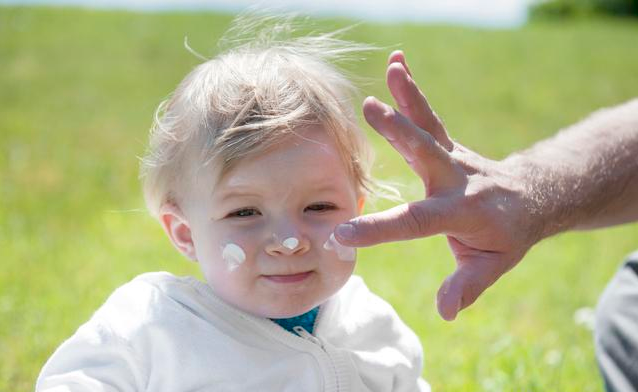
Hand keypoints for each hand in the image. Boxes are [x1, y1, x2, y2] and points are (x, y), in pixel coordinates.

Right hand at [336, 51, 544, 320]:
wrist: (533, 197)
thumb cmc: (507, 236)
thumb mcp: (493, 267)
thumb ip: (467, 286)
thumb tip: (446, 313)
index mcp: (462, 213)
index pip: (416, 222)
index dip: (379, 230)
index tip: (341, 235)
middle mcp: (457, 178)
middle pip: (427, 152)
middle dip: (400, 132)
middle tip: (373, 109)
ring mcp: (454, 156)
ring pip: (429, 125)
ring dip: (409, 96)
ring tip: (392, 68)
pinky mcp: (448, 143)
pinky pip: (428, 116)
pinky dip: (411, 91)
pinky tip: (396, 64)